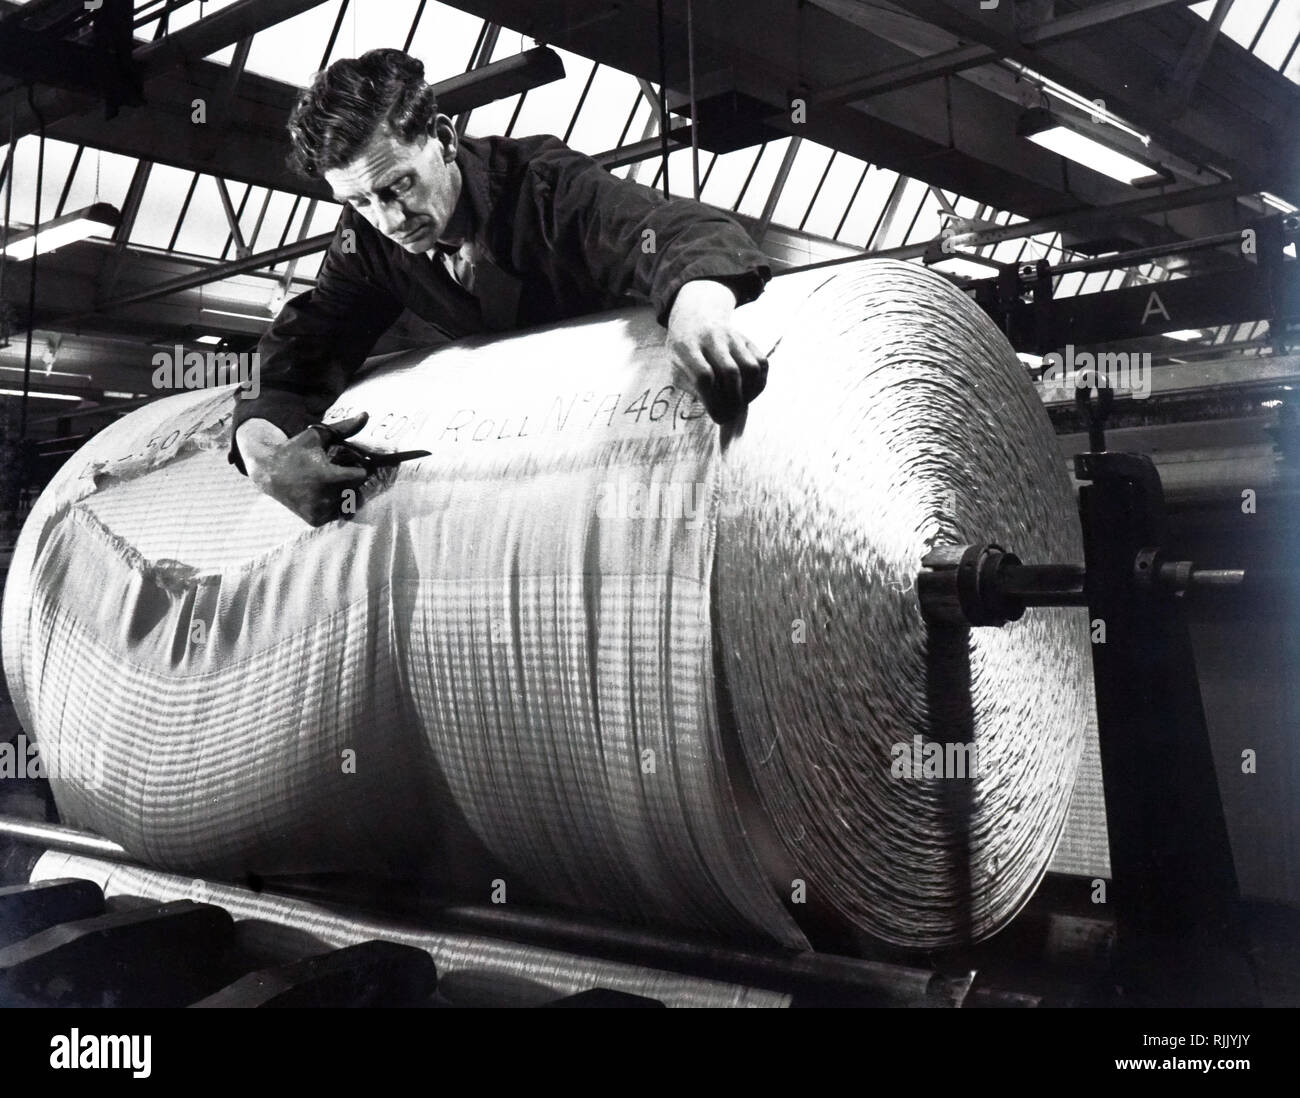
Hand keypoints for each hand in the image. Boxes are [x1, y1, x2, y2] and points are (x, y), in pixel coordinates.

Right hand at [238, 412, 371, 526]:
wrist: (268, 472)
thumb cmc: (296, 451)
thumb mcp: (318, 436)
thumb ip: (345, 428)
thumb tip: (366, 415)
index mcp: (329, 477)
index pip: (361, 476)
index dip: (355, 468)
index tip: (345, 464)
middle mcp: (325, 497)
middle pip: (356, 489)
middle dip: (349, 481)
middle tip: (333, 473)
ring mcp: (320, 511)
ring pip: (348, 502)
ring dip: (343, 494)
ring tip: (326, 483)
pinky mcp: (315, 520)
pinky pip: (336, 513)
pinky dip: (332, 505)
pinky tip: (320, 494)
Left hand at [666, 279, 767, 422]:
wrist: (695, 318)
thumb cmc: (683, 354)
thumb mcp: (676, 370)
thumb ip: (693, 390)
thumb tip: (722, 413)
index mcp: (686, 346)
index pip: (704, 377)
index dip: (714, 402)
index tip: (718, 417)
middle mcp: (711, 338)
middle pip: (730, 372)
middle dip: (734, 401)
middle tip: (732, 414)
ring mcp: (732, 336)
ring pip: (750, 367)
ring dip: (749, 392)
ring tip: (741, 402)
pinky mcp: (747, 339)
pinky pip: (762, 363)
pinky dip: (759, 383)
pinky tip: (749, 391)